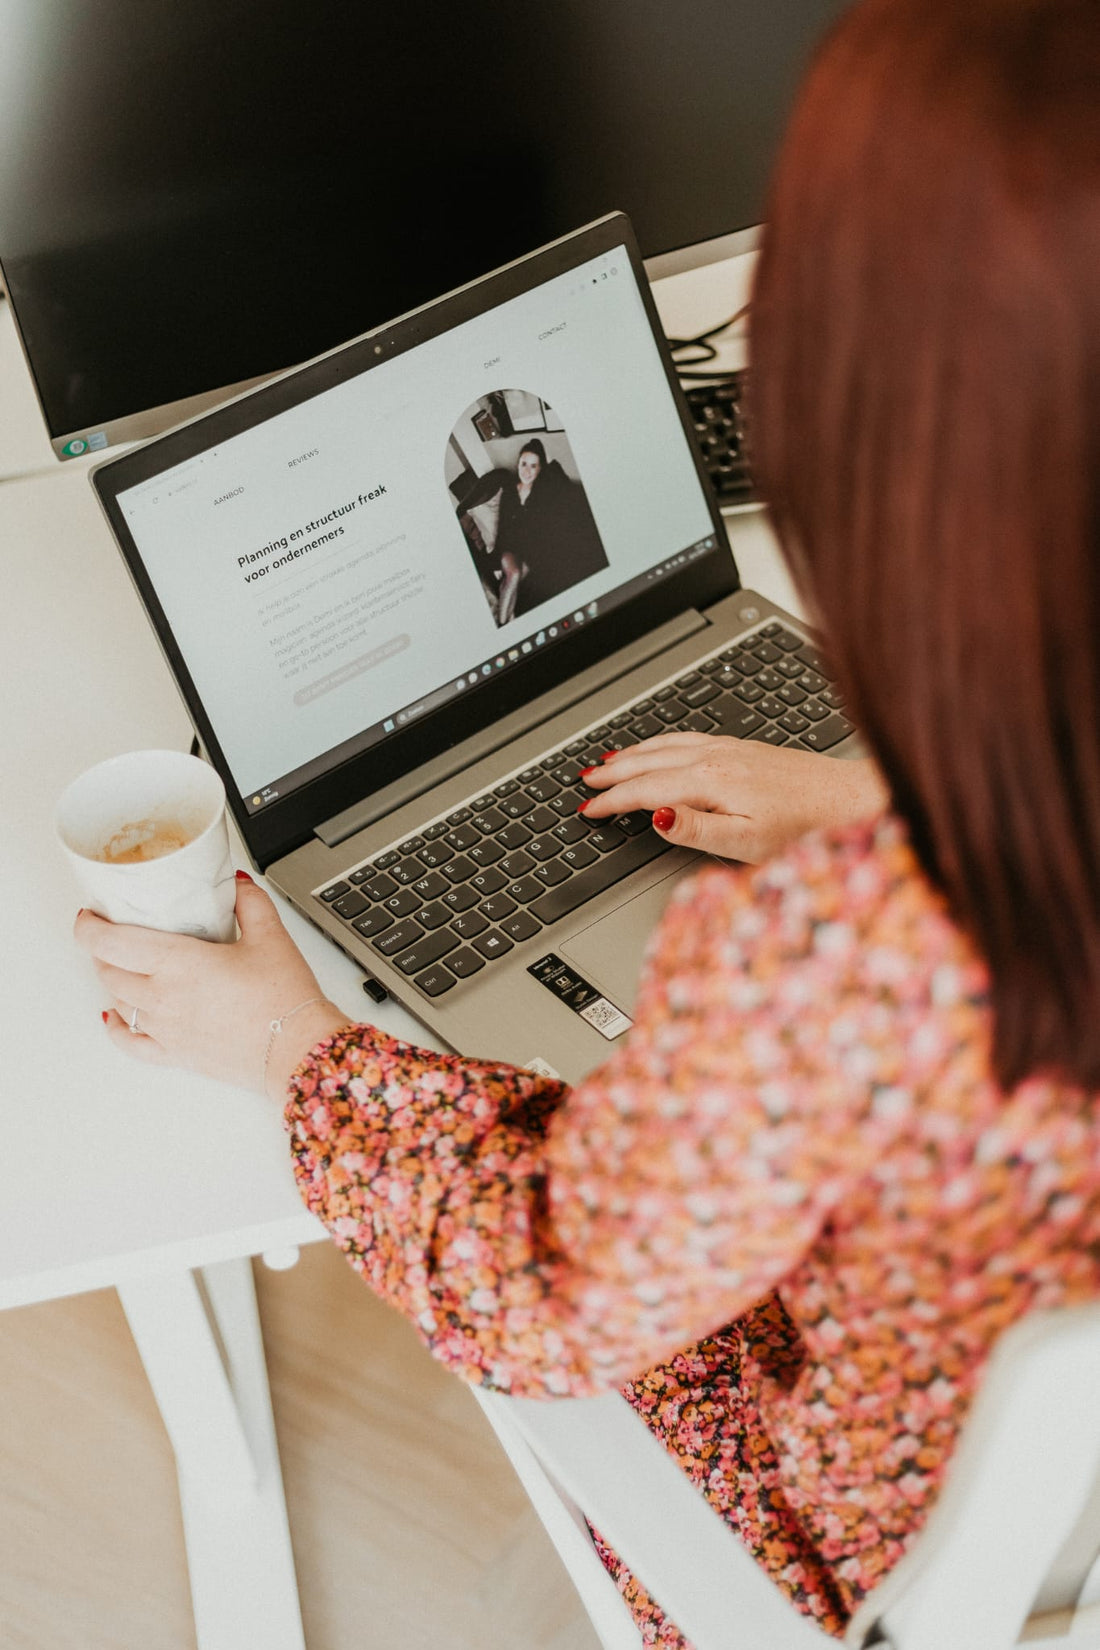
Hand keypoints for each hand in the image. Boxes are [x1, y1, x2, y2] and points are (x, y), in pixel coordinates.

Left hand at [74, 874, 351, 1097]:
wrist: (298, 1049)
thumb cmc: (285, 999)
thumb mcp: (271, 935)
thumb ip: (249, 902)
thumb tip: (237, 884)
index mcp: (178, 963)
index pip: (111, 942)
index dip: (89, 926)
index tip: (88, 915)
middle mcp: (163, 997)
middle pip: (109, 970)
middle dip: (103, 948)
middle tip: (110, 933)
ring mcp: (165, 1029)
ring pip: (118, 1001)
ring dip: (113, 980)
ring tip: (121, 964)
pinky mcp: (176, 1054)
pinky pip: (131, 1043)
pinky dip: (117, 1028)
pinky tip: (113, 1018)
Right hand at [580, 733, 887, 863]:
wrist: (851, 800)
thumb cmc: (805, 828)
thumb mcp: (747, 843)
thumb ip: (696, 829)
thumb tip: (654, 817)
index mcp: (712, 781)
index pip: (647, 790)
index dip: (613, 801)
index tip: (588, 810)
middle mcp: (717, 757)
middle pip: (650, 761)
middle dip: (613, 772)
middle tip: (583, 781)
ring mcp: (730, 748)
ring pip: (666, 745)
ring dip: (632, 753)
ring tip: (606, 761)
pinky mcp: (743, 747)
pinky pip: (686, 738)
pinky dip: (660, 742)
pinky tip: (658, 747)